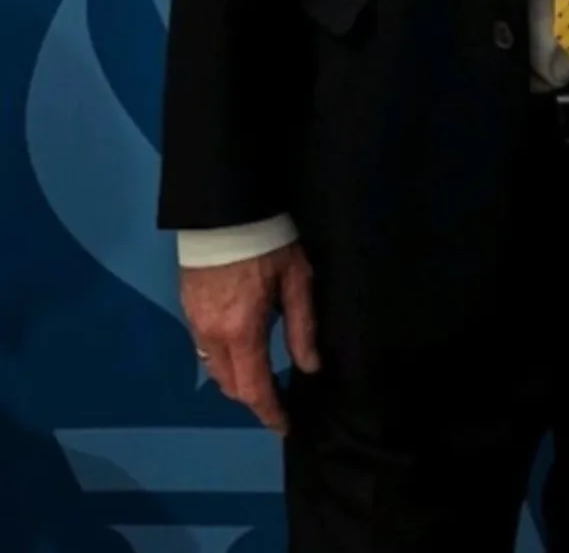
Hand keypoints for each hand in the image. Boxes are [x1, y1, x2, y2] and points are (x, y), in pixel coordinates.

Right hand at [179, 243, 320, 434]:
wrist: (225, 213)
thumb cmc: (270, 245)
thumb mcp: (297, 281)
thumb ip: (302, 327)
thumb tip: (310, 366)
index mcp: (241, 332)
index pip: (253, 387)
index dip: (268, 411)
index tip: (283, 426)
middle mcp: (212, 336)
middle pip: (229, 384)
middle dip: (252, 397)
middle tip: (276, 398)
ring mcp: (195, 324)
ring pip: (213, 369)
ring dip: (236, 380)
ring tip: (261, 377)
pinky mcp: (187, 310)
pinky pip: (204, 349)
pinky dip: (223, 360)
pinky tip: (241, 349)